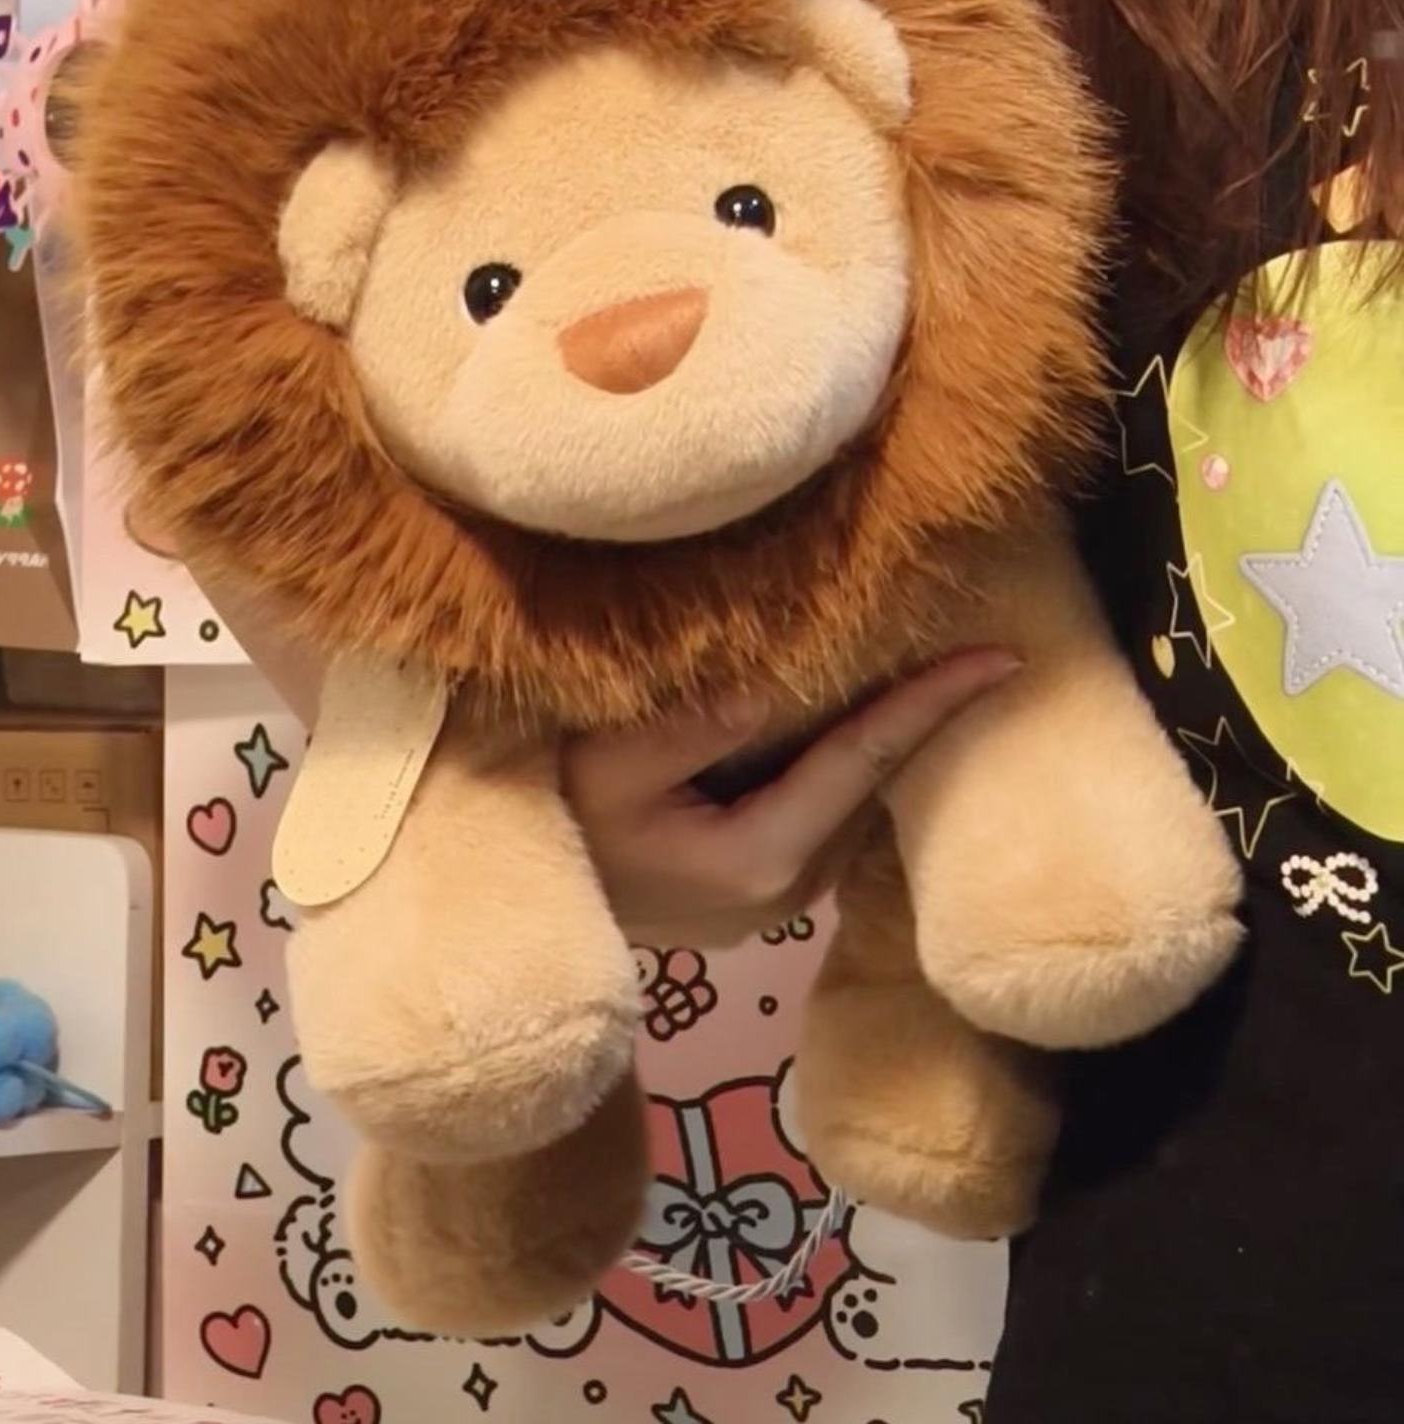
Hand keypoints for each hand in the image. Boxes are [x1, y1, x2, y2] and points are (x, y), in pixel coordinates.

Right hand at [562, 651, 1020, 927]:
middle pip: (878, 783)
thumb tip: (770, 690)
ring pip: (863, 799)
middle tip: (990, 644)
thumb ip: (687, 730)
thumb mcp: (606, 769)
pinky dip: (860, 759)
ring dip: (899, 738)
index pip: (863, 762)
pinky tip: (871, 713)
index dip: (930, 705)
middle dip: (932, 717)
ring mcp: (790, 892)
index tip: (1000, 659)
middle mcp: (795, 884)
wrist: (549, 905)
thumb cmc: (565, 826)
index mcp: (762, 856)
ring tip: (946, 667)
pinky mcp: (776, 881)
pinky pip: (838, 808)